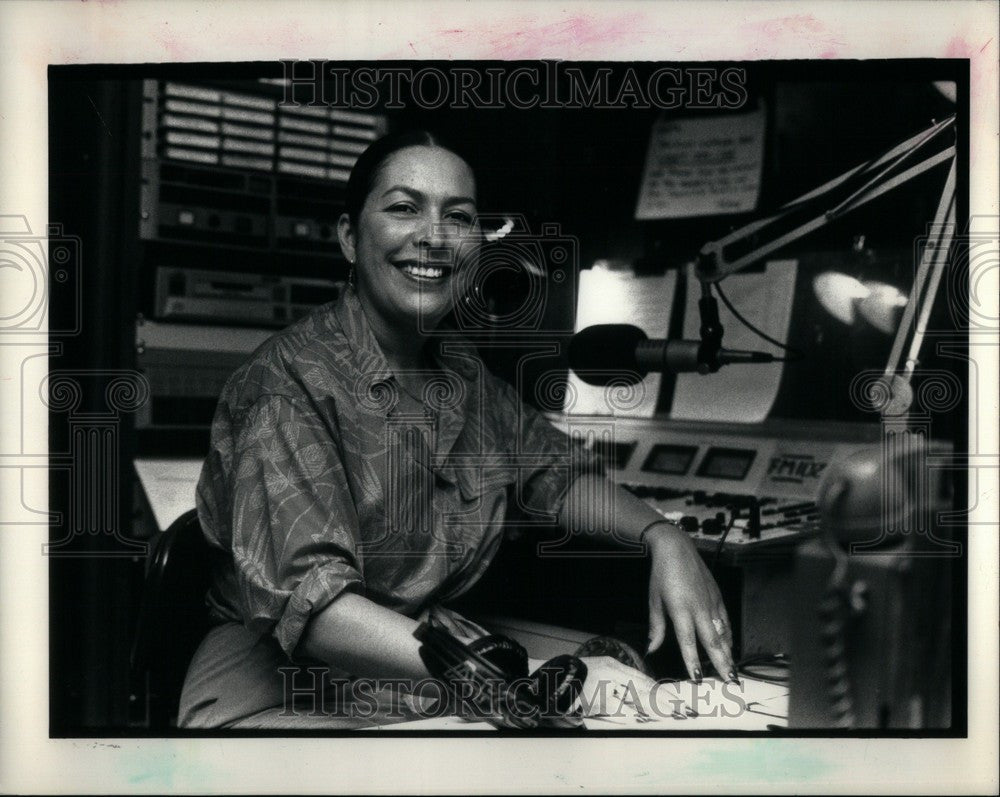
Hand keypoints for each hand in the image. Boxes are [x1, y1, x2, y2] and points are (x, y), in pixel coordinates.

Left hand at [645, 524, 735, 682]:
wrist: (676, 548)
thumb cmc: (662, 574)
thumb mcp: (654, 600)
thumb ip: (656, 627)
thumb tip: (651, 649)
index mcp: (681, 610)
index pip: (688, 641)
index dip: (693, 661)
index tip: (698, 678)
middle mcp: (699, 608)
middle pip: (713, 641)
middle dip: (722, 663)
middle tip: (731, 682)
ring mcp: (711, 602)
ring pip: (723, 632)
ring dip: (728, 653)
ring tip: (733, 671)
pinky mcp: (717, 596)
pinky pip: (726, 620)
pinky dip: (728, 635)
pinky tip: (730, 646)